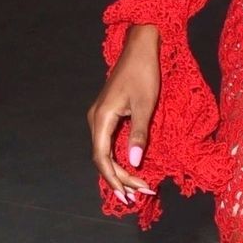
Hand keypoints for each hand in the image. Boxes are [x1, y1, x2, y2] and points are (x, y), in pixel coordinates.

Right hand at [87, 25, 159, 204]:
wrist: (140, 47)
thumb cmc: (144, 73)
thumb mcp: (146, 105)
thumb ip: (138, 135)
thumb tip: (133, 163)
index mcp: (101, 118)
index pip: (102, 158)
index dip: (115, 178)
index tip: (129, 194)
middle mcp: (96, 120)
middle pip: (103, 158)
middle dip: (120, 179)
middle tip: (140, 195)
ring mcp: (100, 117)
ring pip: (106, 152)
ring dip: (120, 171)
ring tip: (136, 188)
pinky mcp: (108, 114)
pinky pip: (109, 143)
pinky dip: (119, 158)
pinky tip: (130, 169)